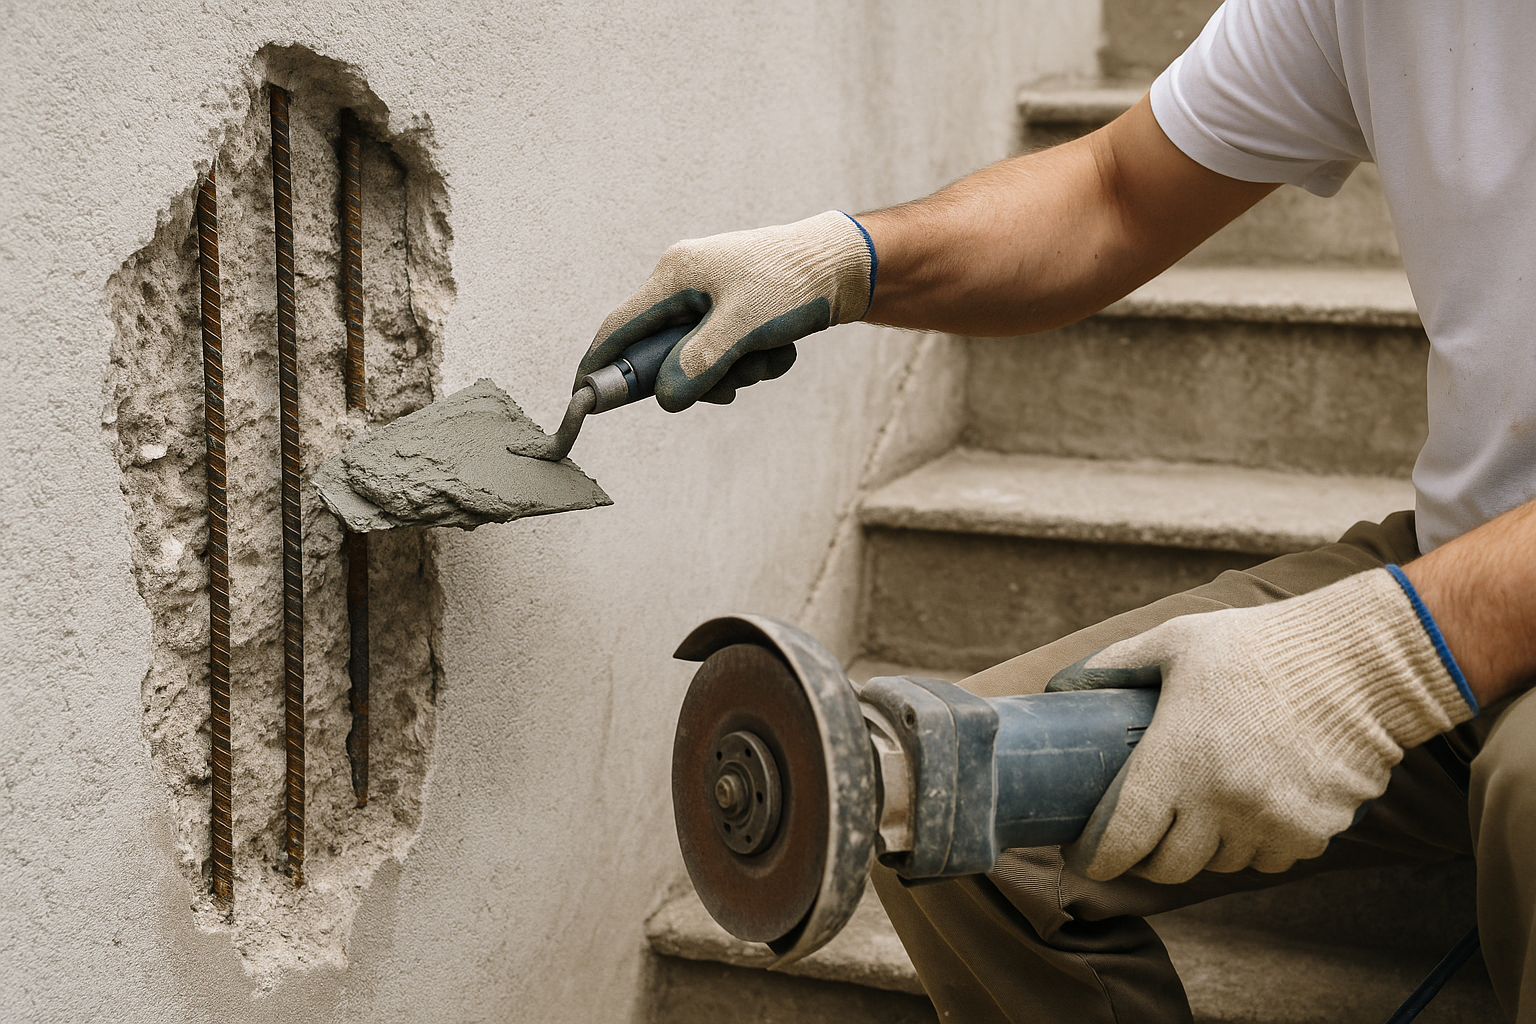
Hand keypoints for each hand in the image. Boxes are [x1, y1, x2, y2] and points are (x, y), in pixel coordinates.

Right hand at [578, 211, 874, 410]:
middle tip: (732, 381)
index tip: (582, 399)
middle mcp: (686, 285)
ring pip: (699, 362)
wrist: (846, 265)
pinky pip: (727, 356)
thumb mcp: (745, 326)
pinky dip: (752, 363)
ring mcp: (710, 300)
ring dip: (734, 372)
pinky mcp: (734, 314)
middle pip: (663, 353)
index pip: (619, 327)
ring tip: (768, 357)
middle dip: (700, 376)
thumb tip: (665, 399)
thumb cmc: (794, 282)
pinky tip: (780, 350)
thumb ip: (700, 363)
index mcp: (676, 275)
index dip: (600, 365)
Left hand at [1046, 567, 1476, 883]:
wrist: (1359, 661)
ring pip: (1220, 864)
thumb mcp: (1175, 642)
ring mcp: (1270, 823)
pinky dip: (1255, 843)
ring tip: (1201, 807)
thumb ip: (1114, 666)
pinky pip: (1269, 858)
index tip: (1087, 854)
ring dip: (1205, 846)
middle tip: (1143, 832)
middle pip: (1169, 866)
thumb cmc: (1257, 646)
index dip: (1099, 857)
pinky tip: (1253, 804)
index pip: (1124, 840)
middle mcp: (1221, 802)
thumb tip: (1061, 687)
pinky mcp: (1313, 832)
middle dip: (1149, 856)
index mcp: (1178, 760)